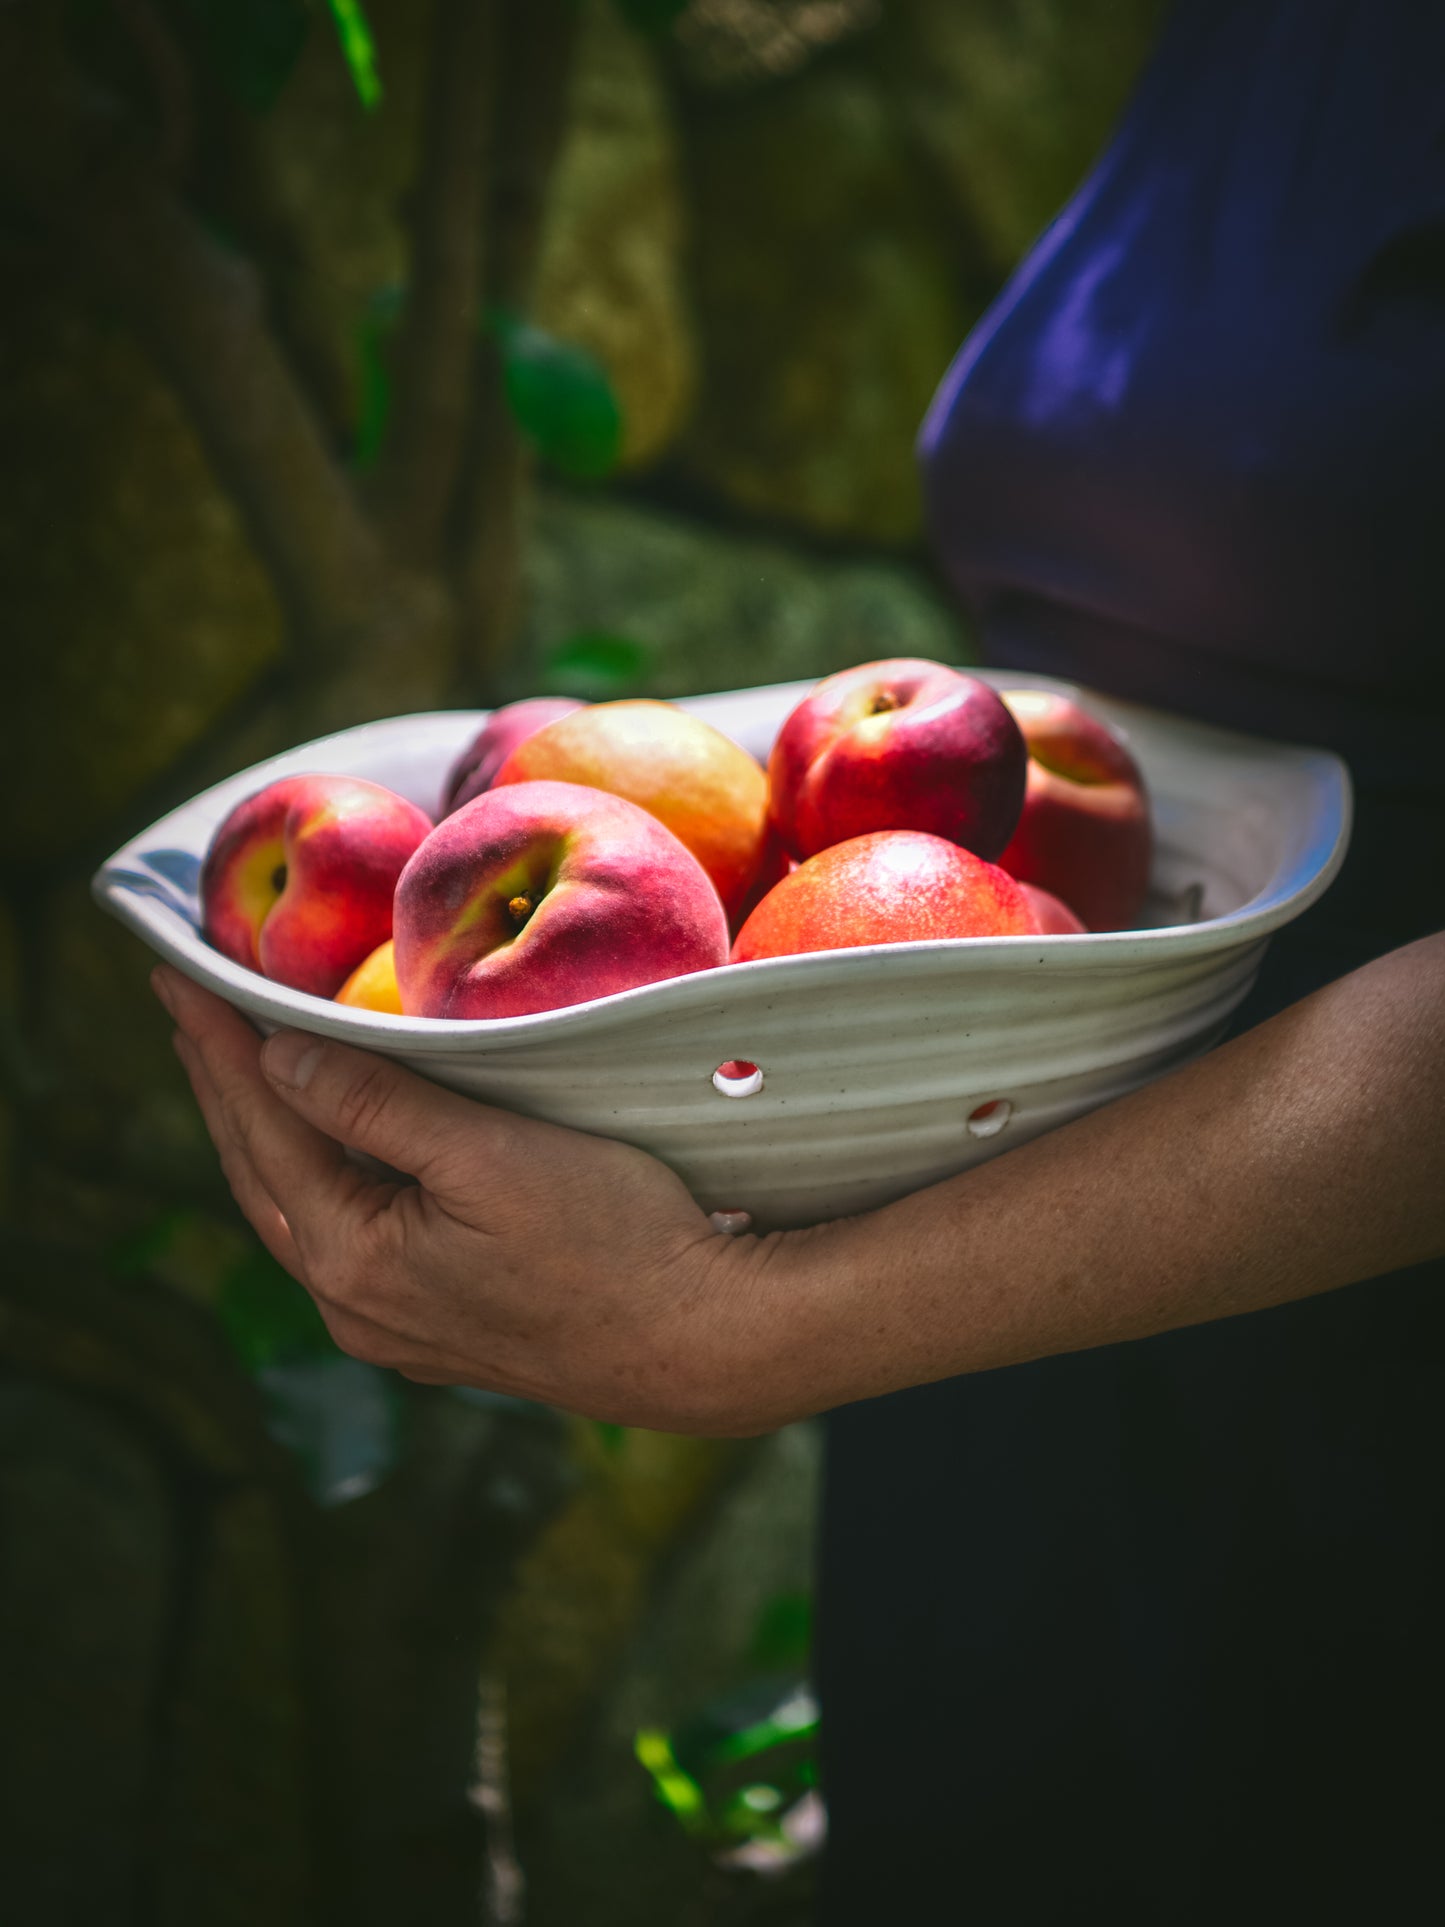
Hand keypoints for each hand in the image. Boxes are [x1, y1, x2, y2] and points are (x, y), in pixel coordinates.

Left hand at [152, 966, 803, 1434]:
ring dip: (266, 1135)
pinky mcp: (440, 1328)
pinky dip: (319, 1175)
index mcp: (354, 1259)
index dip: (221, 1045)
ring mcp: (396, 1326)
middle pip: (263, 1175)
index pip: (263, 1127)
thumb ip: (376, 1105)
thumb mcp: (490, 1155)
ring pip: (301, 1211)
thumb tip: (276, 1059)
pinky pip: (346, 1237)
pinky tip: (328, 1150)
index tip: (176, 974)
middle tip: (186, 1009)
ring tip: (238, 1070)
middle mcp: (355, 1306)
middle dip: (224, 1088)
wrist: (702, 1344)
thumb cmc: (614, 1238)